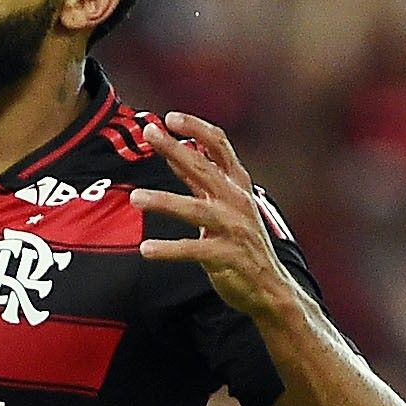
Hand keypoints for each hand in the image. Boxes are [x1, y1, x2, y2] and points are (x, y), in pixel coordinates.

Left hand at [135, 112, 299, 320]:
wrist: (270, 288)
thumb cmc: (243, 243)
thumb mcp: (225, 206)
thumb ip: (201, 182)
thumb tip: (175, 154)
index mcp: (237, 186)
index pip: (219, 146)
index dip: (196, 128)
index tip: (169, 117)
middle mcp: (237, 201)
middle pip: (203, 168)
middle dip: (174, 148)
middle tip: (148, 132)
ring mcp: (233, 228)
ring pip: (194, 210)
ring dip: (163, 201)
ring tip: (135, 198)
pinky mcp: (227, 256)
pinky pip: (192, 250)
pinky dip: (168, 249)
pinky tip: (146, 249)